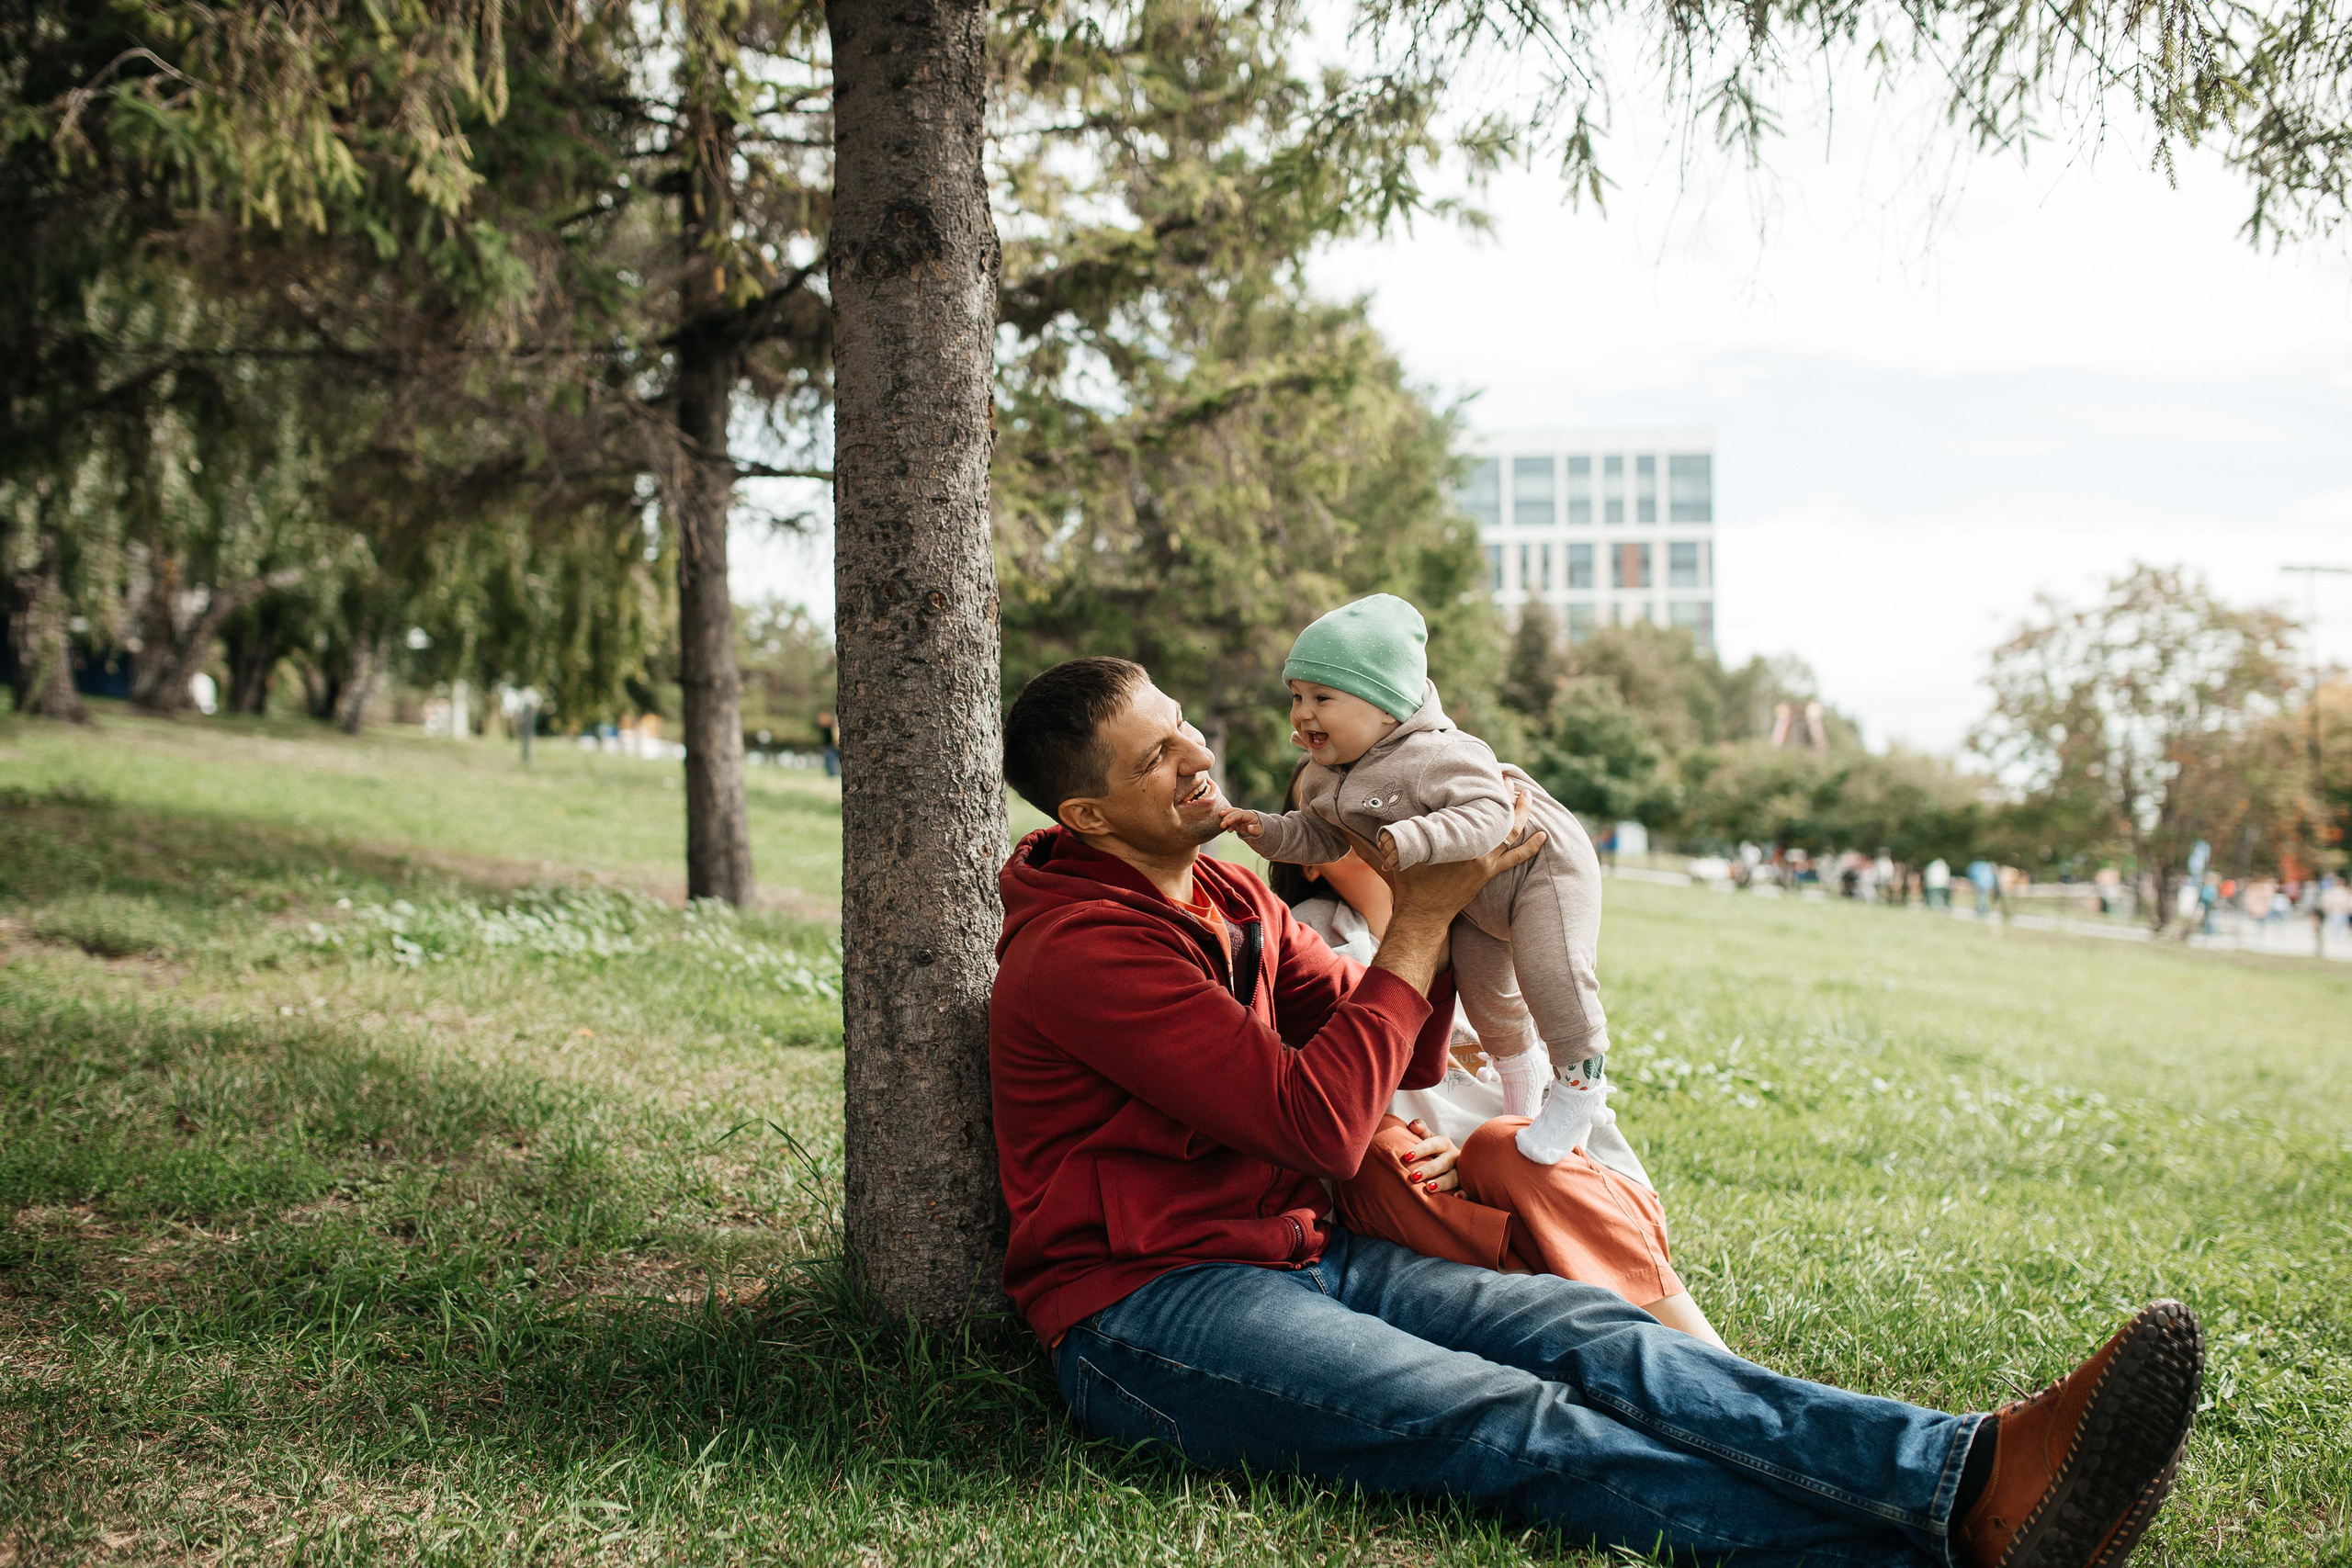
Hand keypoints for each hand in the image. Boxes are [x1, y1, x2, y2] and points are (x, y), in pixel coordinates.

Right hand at [1218, 807, 1262, 838]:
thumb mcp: (1259, 830)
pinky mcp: (1237, 822)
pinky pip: (1231, 821)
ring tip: (1221, 826)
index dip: (1232, 817)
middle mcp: (1243, 815)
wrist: (1258, 830)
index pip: (1239, 814)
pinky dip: (1228, 825)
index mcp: (1249, 814)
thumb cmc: (1259, 829)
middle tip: (1222, 825)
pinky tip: (1229, 830)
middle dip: (1227, 818)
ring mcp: (1239, 818)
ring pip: (1231, 815)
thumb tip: (1249, 827)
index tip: (1227, 822)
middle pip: (1234, 813)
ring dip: (1225, 819)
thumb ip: (1255, 829)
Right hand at [1348, 792, 1541, 995]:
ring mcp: (1485, 861)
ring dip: (1521, 812)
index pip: (1473, 806)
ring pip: (1511, 832)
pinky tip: (1544, 835)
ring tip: (1527, 793)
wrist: (1422, 916)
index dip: (1484, 788)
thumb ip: (1368, 834)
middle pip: (1497, 813)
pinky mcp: (1489, 874)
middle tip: (1508, 776)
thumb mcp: (1388, 853)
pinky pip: (1516, 857)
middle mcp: (1473, 846)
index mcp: (1452, 836)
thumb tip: (1337, 817)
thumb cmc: (1406, 883)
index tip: (1488, 770)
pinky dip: (1530, 846)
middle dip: (1505, 793)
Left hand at [1402, 1117, 1460, 1194]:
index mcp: (1444, 1144)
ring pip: (1454, 1177)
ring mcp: (1462, 1171)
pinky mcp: (1467, 1185)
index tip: (1406, 1156)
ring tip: (1430, 1188)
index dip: (1421, 1149)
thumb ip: (1421, 1129)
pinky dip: (1464, 1194)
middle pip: (1442, 1163)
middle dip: (1429, 1169)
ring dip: (1442, 1182)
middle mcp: (1454, 1157)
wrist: (1457, 1162)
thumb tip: (1412, 1125)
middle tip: (1414, 1176)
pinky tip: (1456, 1198)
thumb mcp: (1429, 1138)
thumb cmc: (1436, 1150)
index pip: (1433, 1144)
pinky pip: (1468, 1190)